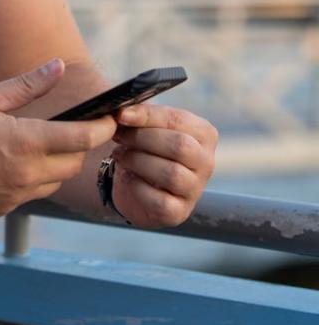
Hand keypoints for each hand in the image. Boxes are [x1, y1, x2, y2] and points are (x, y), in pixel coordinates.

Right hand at [0, 58, 116, 219]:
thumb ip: (27, 84)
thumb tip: (57, 66)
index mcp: (24, 142)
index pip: (82, 138)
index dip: (103, 127)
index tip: (110, 117)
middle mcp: (25, 174)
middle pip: (75, 163)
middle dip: (80, 145)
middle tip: (73, 126)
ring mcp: (14, 197)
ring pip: (55, 182)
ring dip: (57, 164)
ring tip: (40, 144)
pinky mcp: (1, 210)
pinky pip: (31, 194)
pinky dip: (33, 178)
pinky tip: (11, 162)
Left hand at [111, 104, 217, 227]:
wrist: (136, 185)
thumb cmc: (144, 148)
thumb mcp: (145, 127)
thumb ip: (139, 116)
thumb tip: (124, 113)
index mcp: (203, 134)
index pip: (178, 120)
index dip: (147, 116)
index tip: (121, 115)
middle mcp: (206, 162)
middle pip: (180, 146)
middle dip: (142, 138)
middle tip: (118, 136)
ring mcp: (195, 189)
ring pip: (171, 173)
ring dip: (137, 160)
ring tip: (119, 155)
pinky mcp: (179, 212)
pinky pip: (159, 200)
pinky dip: (137, 187)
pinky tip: (128, 177)